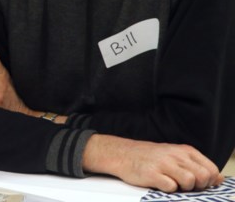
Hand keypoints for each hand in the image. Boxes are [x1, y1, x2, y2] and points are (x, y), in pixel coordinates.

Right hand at [83, 134, 223, 191]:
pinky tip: (161, 183)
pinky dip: (168, 189)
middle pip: (203, 177)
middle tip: (185, 185)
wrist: (122, 154)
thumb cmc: (151, 157)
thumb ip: (197, 166)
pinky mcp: (152, 174)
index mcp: (185, 151)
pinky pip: (171, 187)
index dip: (209, 181)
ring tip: (173, 184)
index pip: (211, 170)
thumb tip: (219, 178)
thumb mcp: (176, 156)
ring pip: (190, 181)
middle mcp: (176, 155)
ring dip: (184, 188)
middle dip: (198, 186)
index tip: (199, 184)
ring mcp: (163, 164)